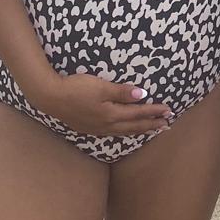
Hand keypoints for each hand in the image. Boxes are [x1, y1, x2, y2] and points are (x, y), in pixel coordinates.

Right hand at [38, 70, 171, 138]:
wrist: (50, 97)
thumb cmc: (76, 88)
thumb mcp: (101, 87)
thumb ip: (122, 92)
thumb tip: (143, 95)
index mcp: (111, 114)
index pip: (138, 113)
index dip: (154, 112)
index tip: (169, 110)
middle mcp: (107, 125)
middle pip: (134, 126)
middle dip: (151, 125)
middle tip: (167, 124)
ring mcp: (97, 128)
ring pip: (124, 131)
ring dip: (140, 130)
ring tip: (151, 130)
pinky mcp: (89, 128)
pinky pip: (114, 133)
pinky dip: (125, 132)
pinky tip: (125, 131)